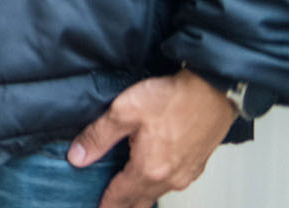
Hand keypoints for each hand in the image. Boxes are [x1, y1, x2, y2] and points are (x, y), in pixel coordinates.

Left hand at [68, 69, 236, 206]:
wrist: (212, 91)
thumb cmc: (171, 99)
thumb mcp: (124, 112)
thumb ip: (98, 137)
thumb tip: (77, 157)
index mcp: (149, 169)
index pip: (121, 196)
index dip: (107, 204)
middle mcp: (170, 179)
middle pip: (141, 201)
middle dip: (123, 206)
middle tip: (110, 206)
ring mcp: (187, 174)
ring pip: (157, 193)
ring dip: (140, 197)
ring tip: (126, 195)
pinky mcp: (197, 165)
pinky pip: (172, 184)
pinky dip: (157, 187)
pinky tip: (150, 178)